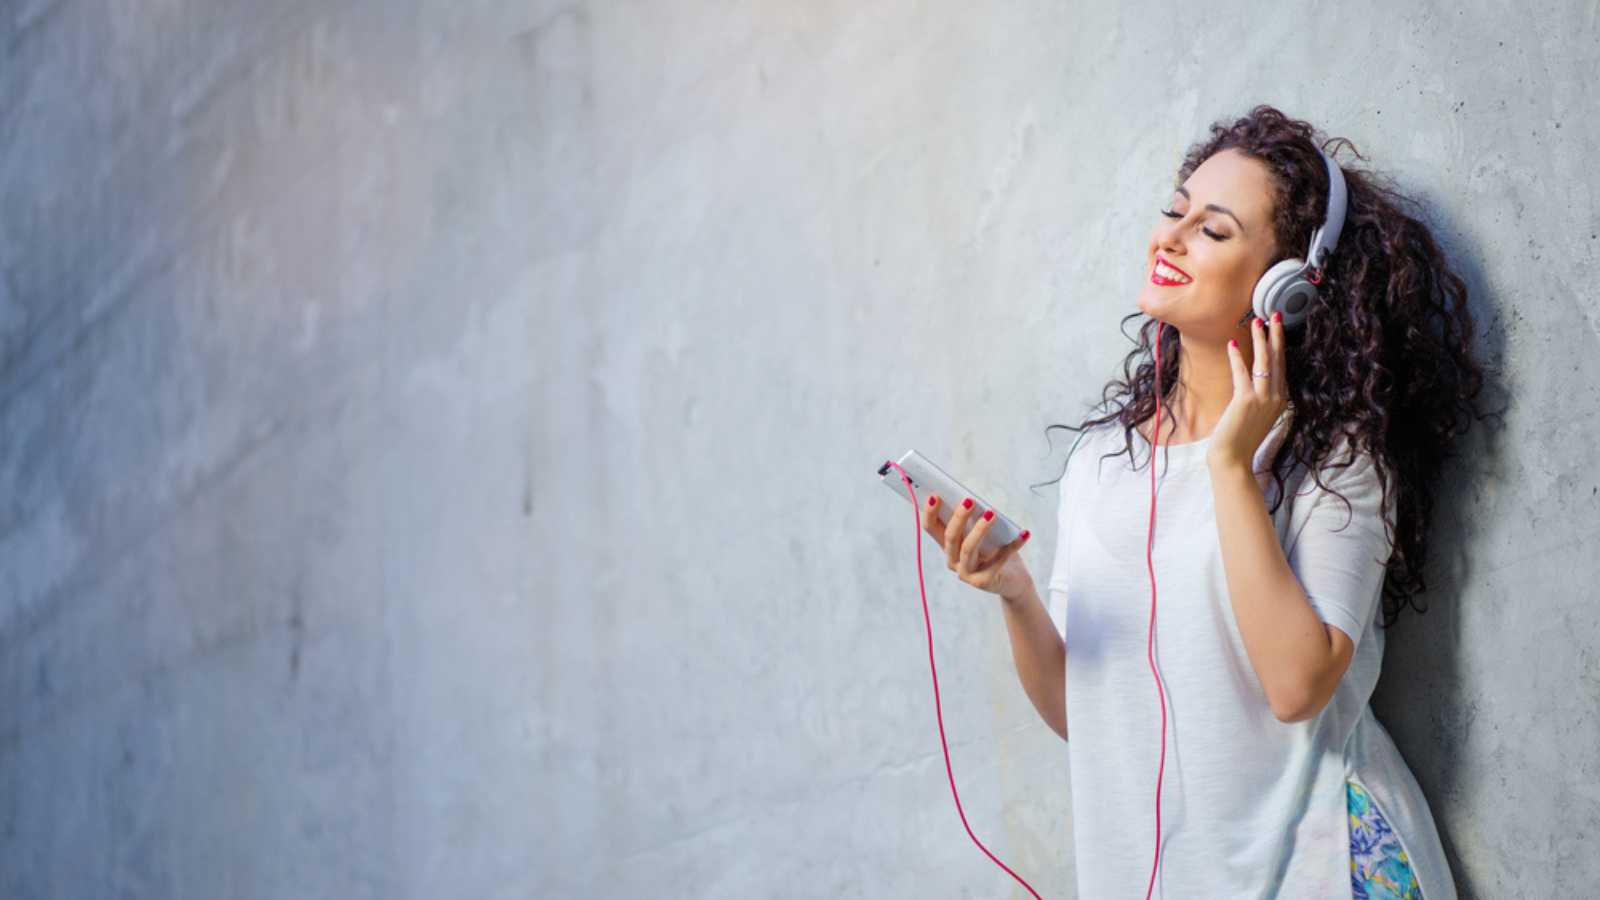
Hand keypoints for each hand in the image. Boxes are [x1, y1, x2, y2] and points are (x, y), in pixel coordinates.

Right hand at [920, 494, 1031, 598]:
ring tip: (991, 514)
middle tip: (969, 500)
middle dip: (958, 517)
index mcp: (949, 546)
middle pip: (950, 537)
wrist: (1013, 582)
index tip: (935, 496)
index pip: (932, 528)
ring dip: (980, 529)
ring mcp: (967, 573)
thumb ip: (974, 521)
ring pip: (968, 549)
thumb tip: (972, 500)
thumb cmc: (996, 551)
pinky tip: (1023, 533)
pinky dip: (1012, 545)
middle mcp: (953, 560)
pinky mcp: (983, 581)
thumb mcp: (983, 533)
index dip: (930, 513)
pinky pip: (998, 560)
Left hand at [1208, 313, 1288, 470]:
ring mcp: (1263, 399)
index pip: (1282, 366)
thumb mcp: (1256, 415)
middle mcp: (1276, 397)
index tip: (1277, 328)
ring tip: (1256, 322)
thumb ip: (1258, 397)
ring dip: (1260, 340)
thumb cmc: (1241, 438)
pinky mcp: (1246, 401)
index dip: (1280, 346)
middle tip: (1274, 314)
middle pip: (1278, 359)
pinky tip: (1232, 344)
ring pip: (1264, 362)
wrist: (1234, 458)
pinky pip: (1242, 373)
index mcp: (1281, 400)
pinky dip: (1237, 357)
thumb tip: (1253, 379)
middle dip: (1276, 335)